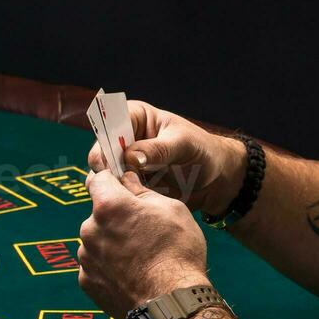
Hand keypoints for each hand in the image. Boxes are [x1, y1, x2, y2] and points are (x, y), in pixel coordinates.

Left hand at [78, 170, 209, 318]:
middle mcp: (90, 229)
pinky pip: (96, 265)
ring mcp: (86, 257)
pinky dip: (109, 266)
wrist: (172, 302)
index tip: (117, 180)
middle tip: (142, 229)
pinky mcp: (87, 281)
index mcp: (109, 205)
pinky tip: (131, 273)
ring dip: (112, 242)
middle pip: (99, 213)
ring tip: (139, 256)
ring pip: (97, 240)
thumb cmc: (177, 252)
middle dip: (116, 216)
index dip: (110, 177)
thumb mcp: (171, 209)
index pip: (98, 178)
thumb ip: (141, 191)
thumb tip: (127, 180)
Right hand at [85, 100, 245, 213]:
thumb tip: (131, 156)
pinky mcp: (131, 183)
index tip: (113, 162)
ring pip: (106, 174)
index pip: (108, 124)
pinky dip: (124, 197)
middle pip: (101, 152)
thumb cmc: (203, 151)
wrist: (216, 179)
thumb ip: (158, 150)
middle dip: (109, 168)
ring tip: (135, 192)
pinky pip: (118, 191)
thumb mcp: (183, 145)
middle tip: (122, 181)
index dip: (106, 143)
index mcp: (135, 117)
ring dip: (116, 185)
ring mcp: (126, 163)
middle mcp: (126, 138)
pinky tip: (137, 202)